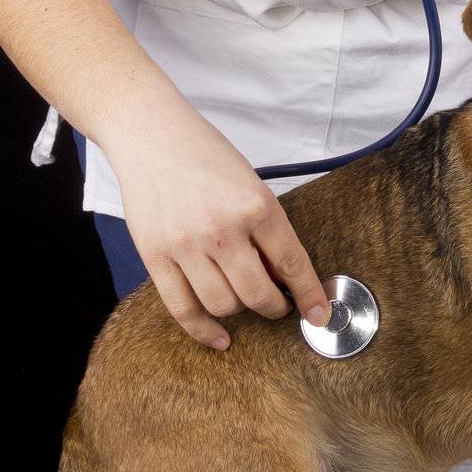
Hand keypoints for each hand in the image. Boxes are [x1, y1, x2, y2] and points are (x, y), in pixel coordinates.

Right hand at [107, 111, 332, 349]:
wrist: (151, 133)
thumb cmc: (204, 153)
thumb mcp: (250, 182)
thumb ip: (266, 227)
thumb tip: (283, 277)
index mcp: (255, 205)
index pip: (292, 263)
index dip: (309, 295)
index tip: (319, 313)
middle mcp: (223, 228)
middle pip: (258, 293)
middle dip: (275, 307)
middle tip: (279, 305)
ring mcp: (186, 245)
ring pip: (223, 305)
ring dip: (241, 313)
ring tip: (246, 304)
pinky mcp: (155, 256)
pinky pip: (183, 309)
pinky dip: (205, 331)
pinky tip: (220, 337)